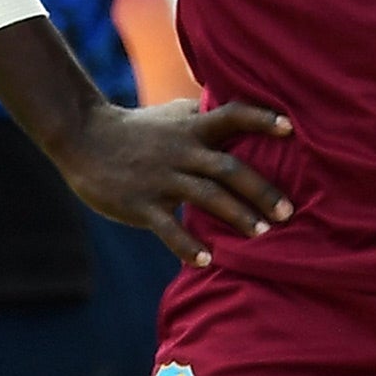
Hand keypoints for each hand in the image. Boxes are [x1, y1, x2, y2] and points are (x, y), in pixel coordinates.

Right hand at [53, 99, 294, 266]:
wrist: (84, 138)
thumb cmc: (138, 129)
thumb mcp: (173, 115)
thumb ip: (205, 118)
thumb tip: (241, 116)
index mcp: (192, 128)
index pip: (232, 115)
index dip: (261, 119)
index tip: (291, 128)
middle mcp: (182, 151)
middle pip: (228, 168)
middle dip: (260, 190)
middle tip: (288, 211)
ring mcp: (161, 178)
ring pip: (206, 197)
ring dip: (236, 216)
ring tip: (261, 234)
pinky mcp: (141, 204)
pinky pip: (168, 227)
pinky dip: (188, 244)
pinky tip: (208, 260)